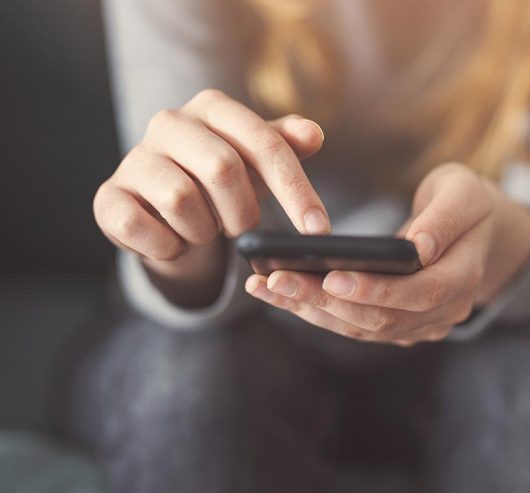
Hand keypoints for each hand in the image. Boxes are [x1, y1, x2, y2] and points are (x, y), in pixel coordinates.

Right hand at [93, 89, 330, 304]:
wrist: (163, 208)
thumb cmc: (220, 179)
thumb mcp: (258, 161)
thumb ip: (286, 146)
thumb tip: (314, 134)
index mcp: (212, 106)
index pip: (265, 145)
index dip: (296, 190)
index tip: (319, 230)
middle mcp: (169, 122)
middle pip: (222, 170)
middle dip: (243, 212)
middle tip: (241, 227)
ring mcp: (134, 159)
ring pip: (182, 200)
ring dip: (204, 230)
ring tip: (203, 228)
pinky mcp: (108, 197)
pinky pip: (142, 228)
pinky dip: (169, 247)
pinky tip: (173, 242)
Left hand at [246, 163, 529, 345]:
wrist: (473, 231)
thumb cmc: (467, 204)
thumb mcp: (464, 194)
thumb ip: (444, 219)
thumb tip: (417, 247)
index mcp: (463, 279)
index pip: (419, 294)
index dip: (375, 290)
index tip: (332, 277)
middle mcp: (441, 313)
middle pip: (380, 318)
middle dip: (325, 301)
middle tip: (277, 281)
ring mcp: (417, 325)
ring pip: (360, 327)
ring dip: (311, 310)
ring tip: (265, 287)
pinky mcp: (394, 324)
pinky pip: (352, 324)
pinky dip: (315, 311)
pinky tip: (279, 293)